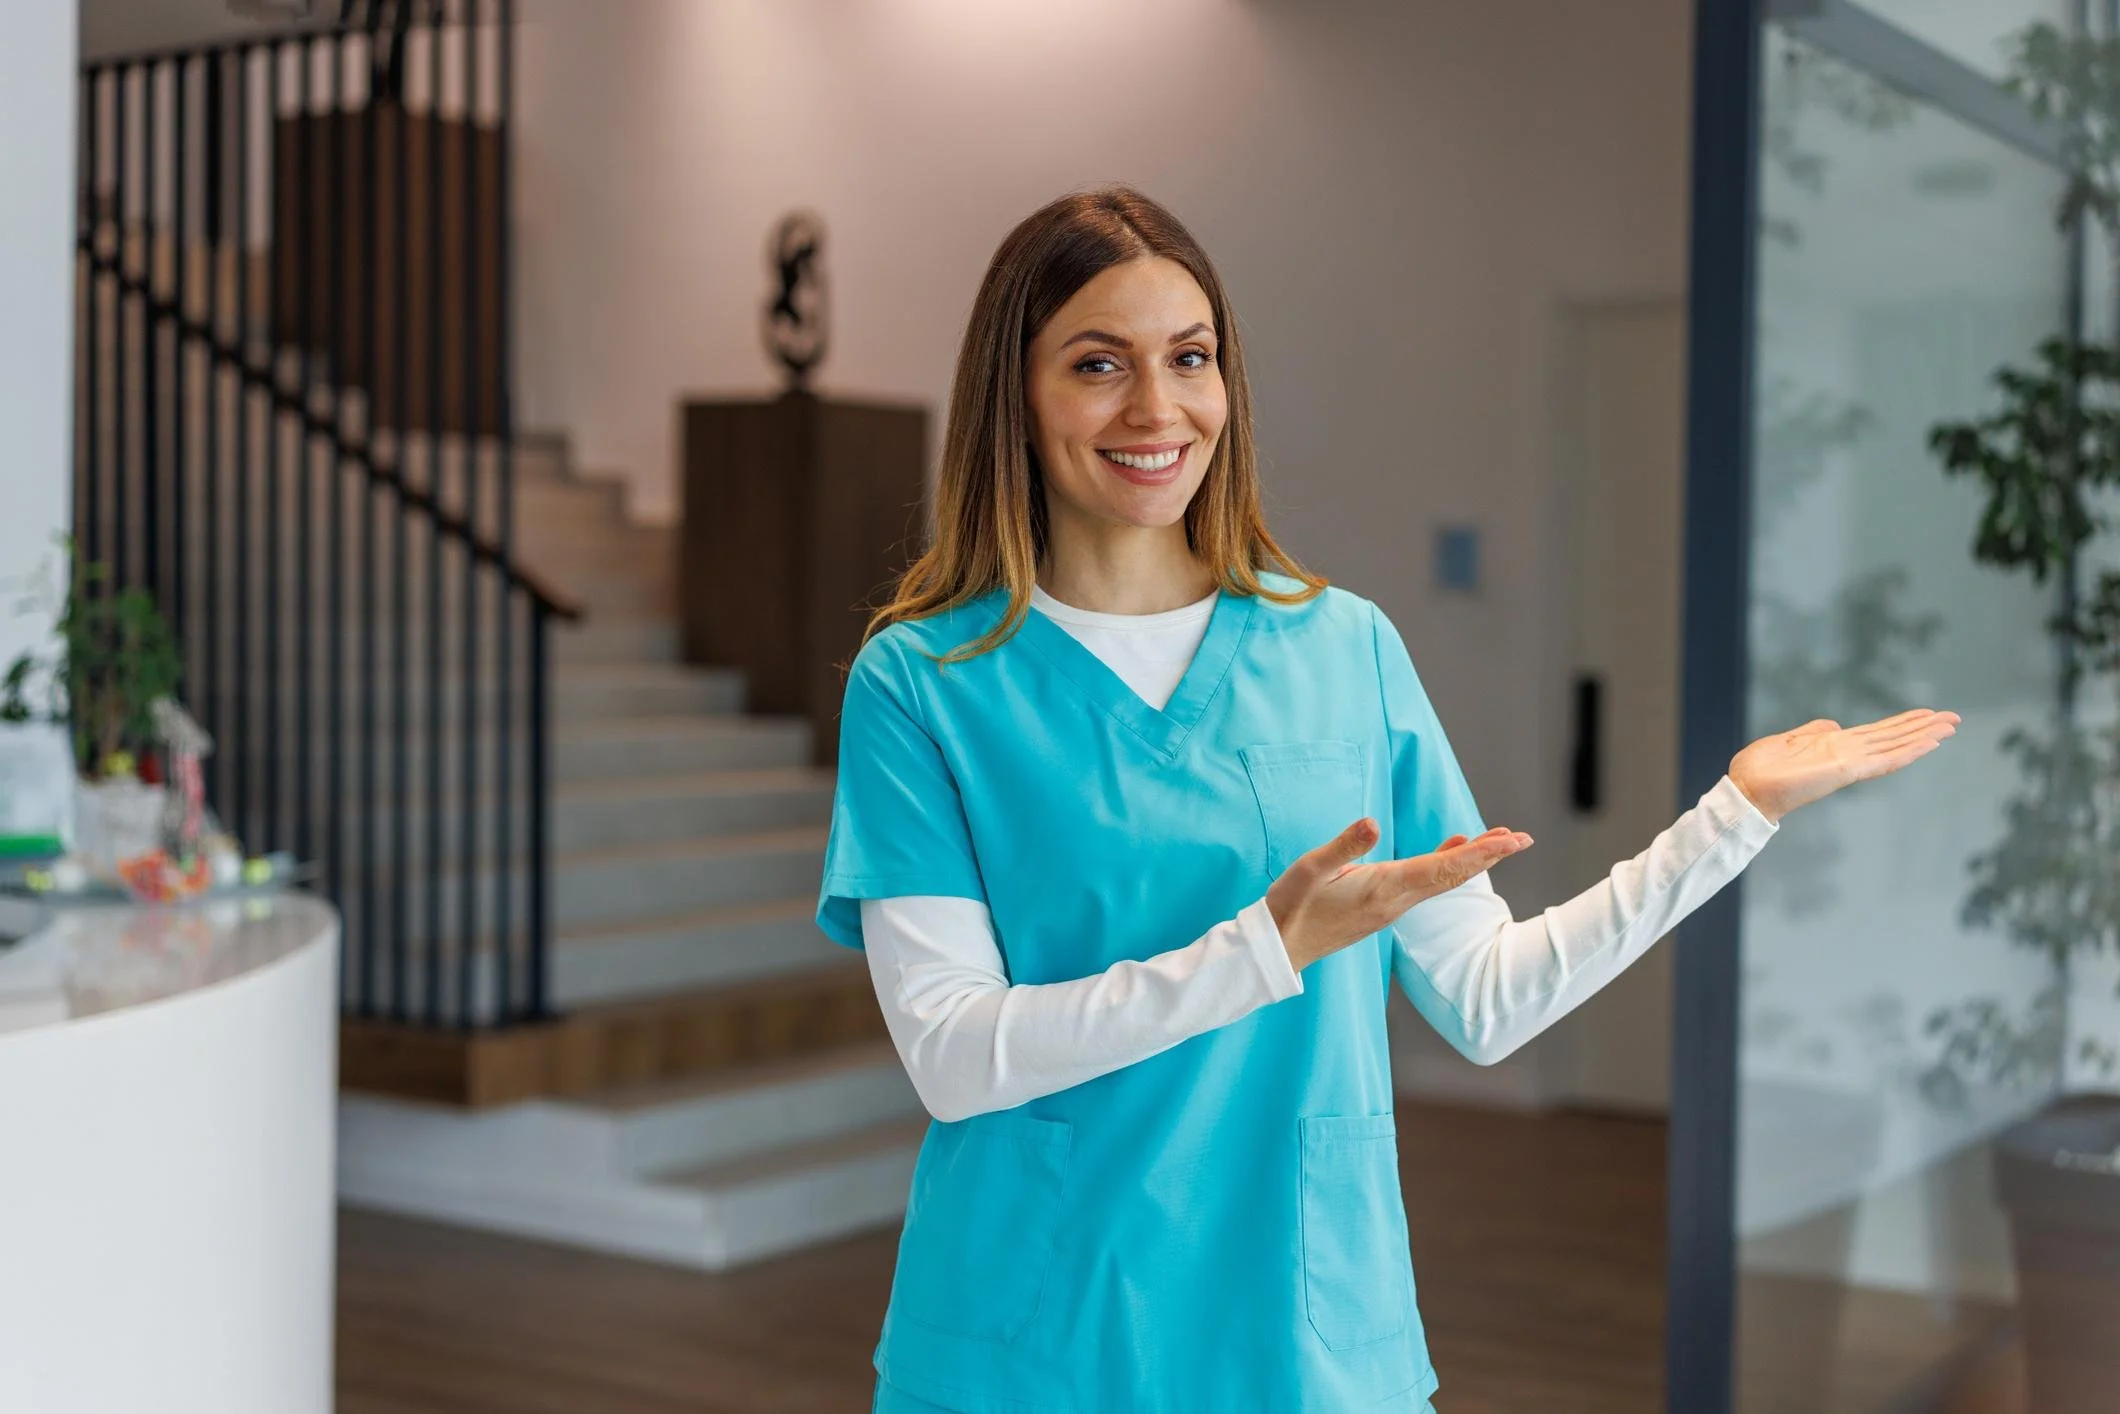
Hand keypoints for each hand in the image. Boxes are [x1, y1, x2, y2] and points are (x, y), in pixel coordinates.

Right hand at [1267, 820, 1532, 970]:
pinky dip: (1445, 866)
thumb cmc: (1290, 908)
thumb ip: (1343, 847)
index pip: (1442, 868)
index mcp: (1382, 889)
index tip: (1510, 841)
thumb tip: (1373, 823)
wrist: (1279, 949)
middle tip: (1521, 837)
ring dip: (1470, 860)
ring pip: (1441, 881)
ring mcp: (1390, 908)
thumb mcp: (1309, 870)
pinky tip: (1450, 852)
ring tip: (1497, 840)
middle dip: (1488, 855)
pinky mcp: (1381, 909)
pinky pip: (1424, 885)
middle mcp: (1394, 901)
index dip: (1479, 852)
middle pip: (1451, 876)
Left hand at [1729, 708, 1960, 823]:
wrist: (1747, 790)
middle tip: (1953, 718)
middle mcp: (1848, 755)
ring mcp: (1851, 764)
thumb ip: (1813, 733)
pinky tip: (1930, 743)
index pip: (1877, 734)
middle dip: (1923, 728)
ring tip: (1950, 726)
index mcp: (1835, 747)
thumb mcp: (1789, 741)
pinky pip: (1884, 761)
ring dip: (1924, 737)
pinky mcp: (1848, 771)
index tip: (1926, 714)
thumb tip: (1834, 725)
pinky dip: (1909, 752)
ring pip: (1896, 748)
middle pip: (1893, 739)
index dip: (1902, 724)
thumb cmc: (1761, 771)